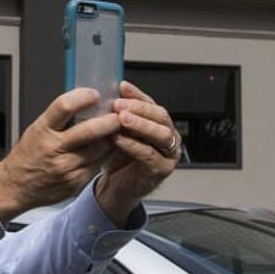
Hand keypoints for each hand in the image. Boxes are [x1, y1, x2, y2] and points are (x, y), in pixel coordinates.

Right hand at [0, 88, 120, 221]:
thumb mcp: (36, 131)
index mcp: (42, 130)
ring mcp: (66, 167)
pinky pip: (98, 165)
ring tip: (115, 131)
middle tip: (118, 115)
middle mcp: (54, 148)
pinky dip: (104, 155)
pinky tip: (104, 149)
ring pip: (100, 149)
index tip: (94, 94)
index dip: (83, 97)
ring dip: (111, 138)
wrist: (15, 187)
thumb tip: (83, 102)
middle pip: (90, 130)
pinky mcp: (75, 181)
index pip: (64, 106)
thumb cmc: (27, 156)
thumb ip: (58, 119)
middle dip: (109, 121)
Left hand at [95, 80, 180, 224]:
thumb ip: (117, 115)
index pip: (151, 103)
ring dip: (140, 125)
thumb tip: (106, 93)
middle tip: (119, 105)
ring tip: (121, 119)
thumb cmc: (117, 157)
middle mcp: (168, 136)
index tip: (122, 87)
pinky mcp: (162, 170)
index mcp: (158, 123)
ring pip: (160, 134)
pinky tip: (119, 139)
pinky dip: (133, 145)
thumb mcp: (116, 131)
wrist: (115, 186)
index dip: (137, 95)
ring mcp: (168, 153)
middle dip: (139, 108)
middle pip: (160, 116)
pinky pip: (149, 154)